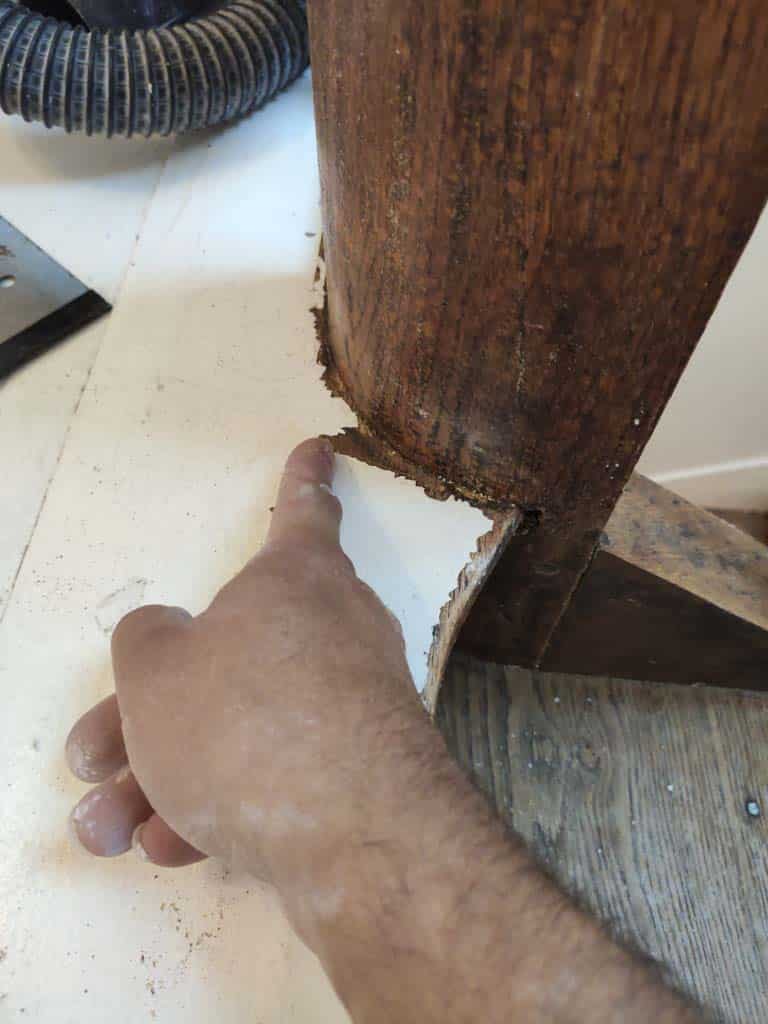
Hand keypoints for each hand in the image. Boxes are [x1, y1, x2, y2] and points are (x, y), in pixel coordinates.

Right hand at [66, 438, 422, 940]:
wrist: (352, 837)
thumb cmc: (245, 724)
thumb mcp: (156, 673)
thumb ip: (148, 642)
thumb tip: (166, 638)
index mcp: (296, 579)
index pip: (301, 512)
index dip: (304, 479)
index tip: (322, 448)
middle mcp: (335, 631)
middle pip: (232, 657)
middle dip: (152, 716)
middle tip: (95, 757)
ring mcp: (354, 707)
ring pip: (242, 730)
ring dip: (168, 780)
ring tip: (111, 826)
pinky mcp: (360, 777)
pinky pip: (277, 778)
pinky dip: (223, 806)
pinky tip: (174, 845)